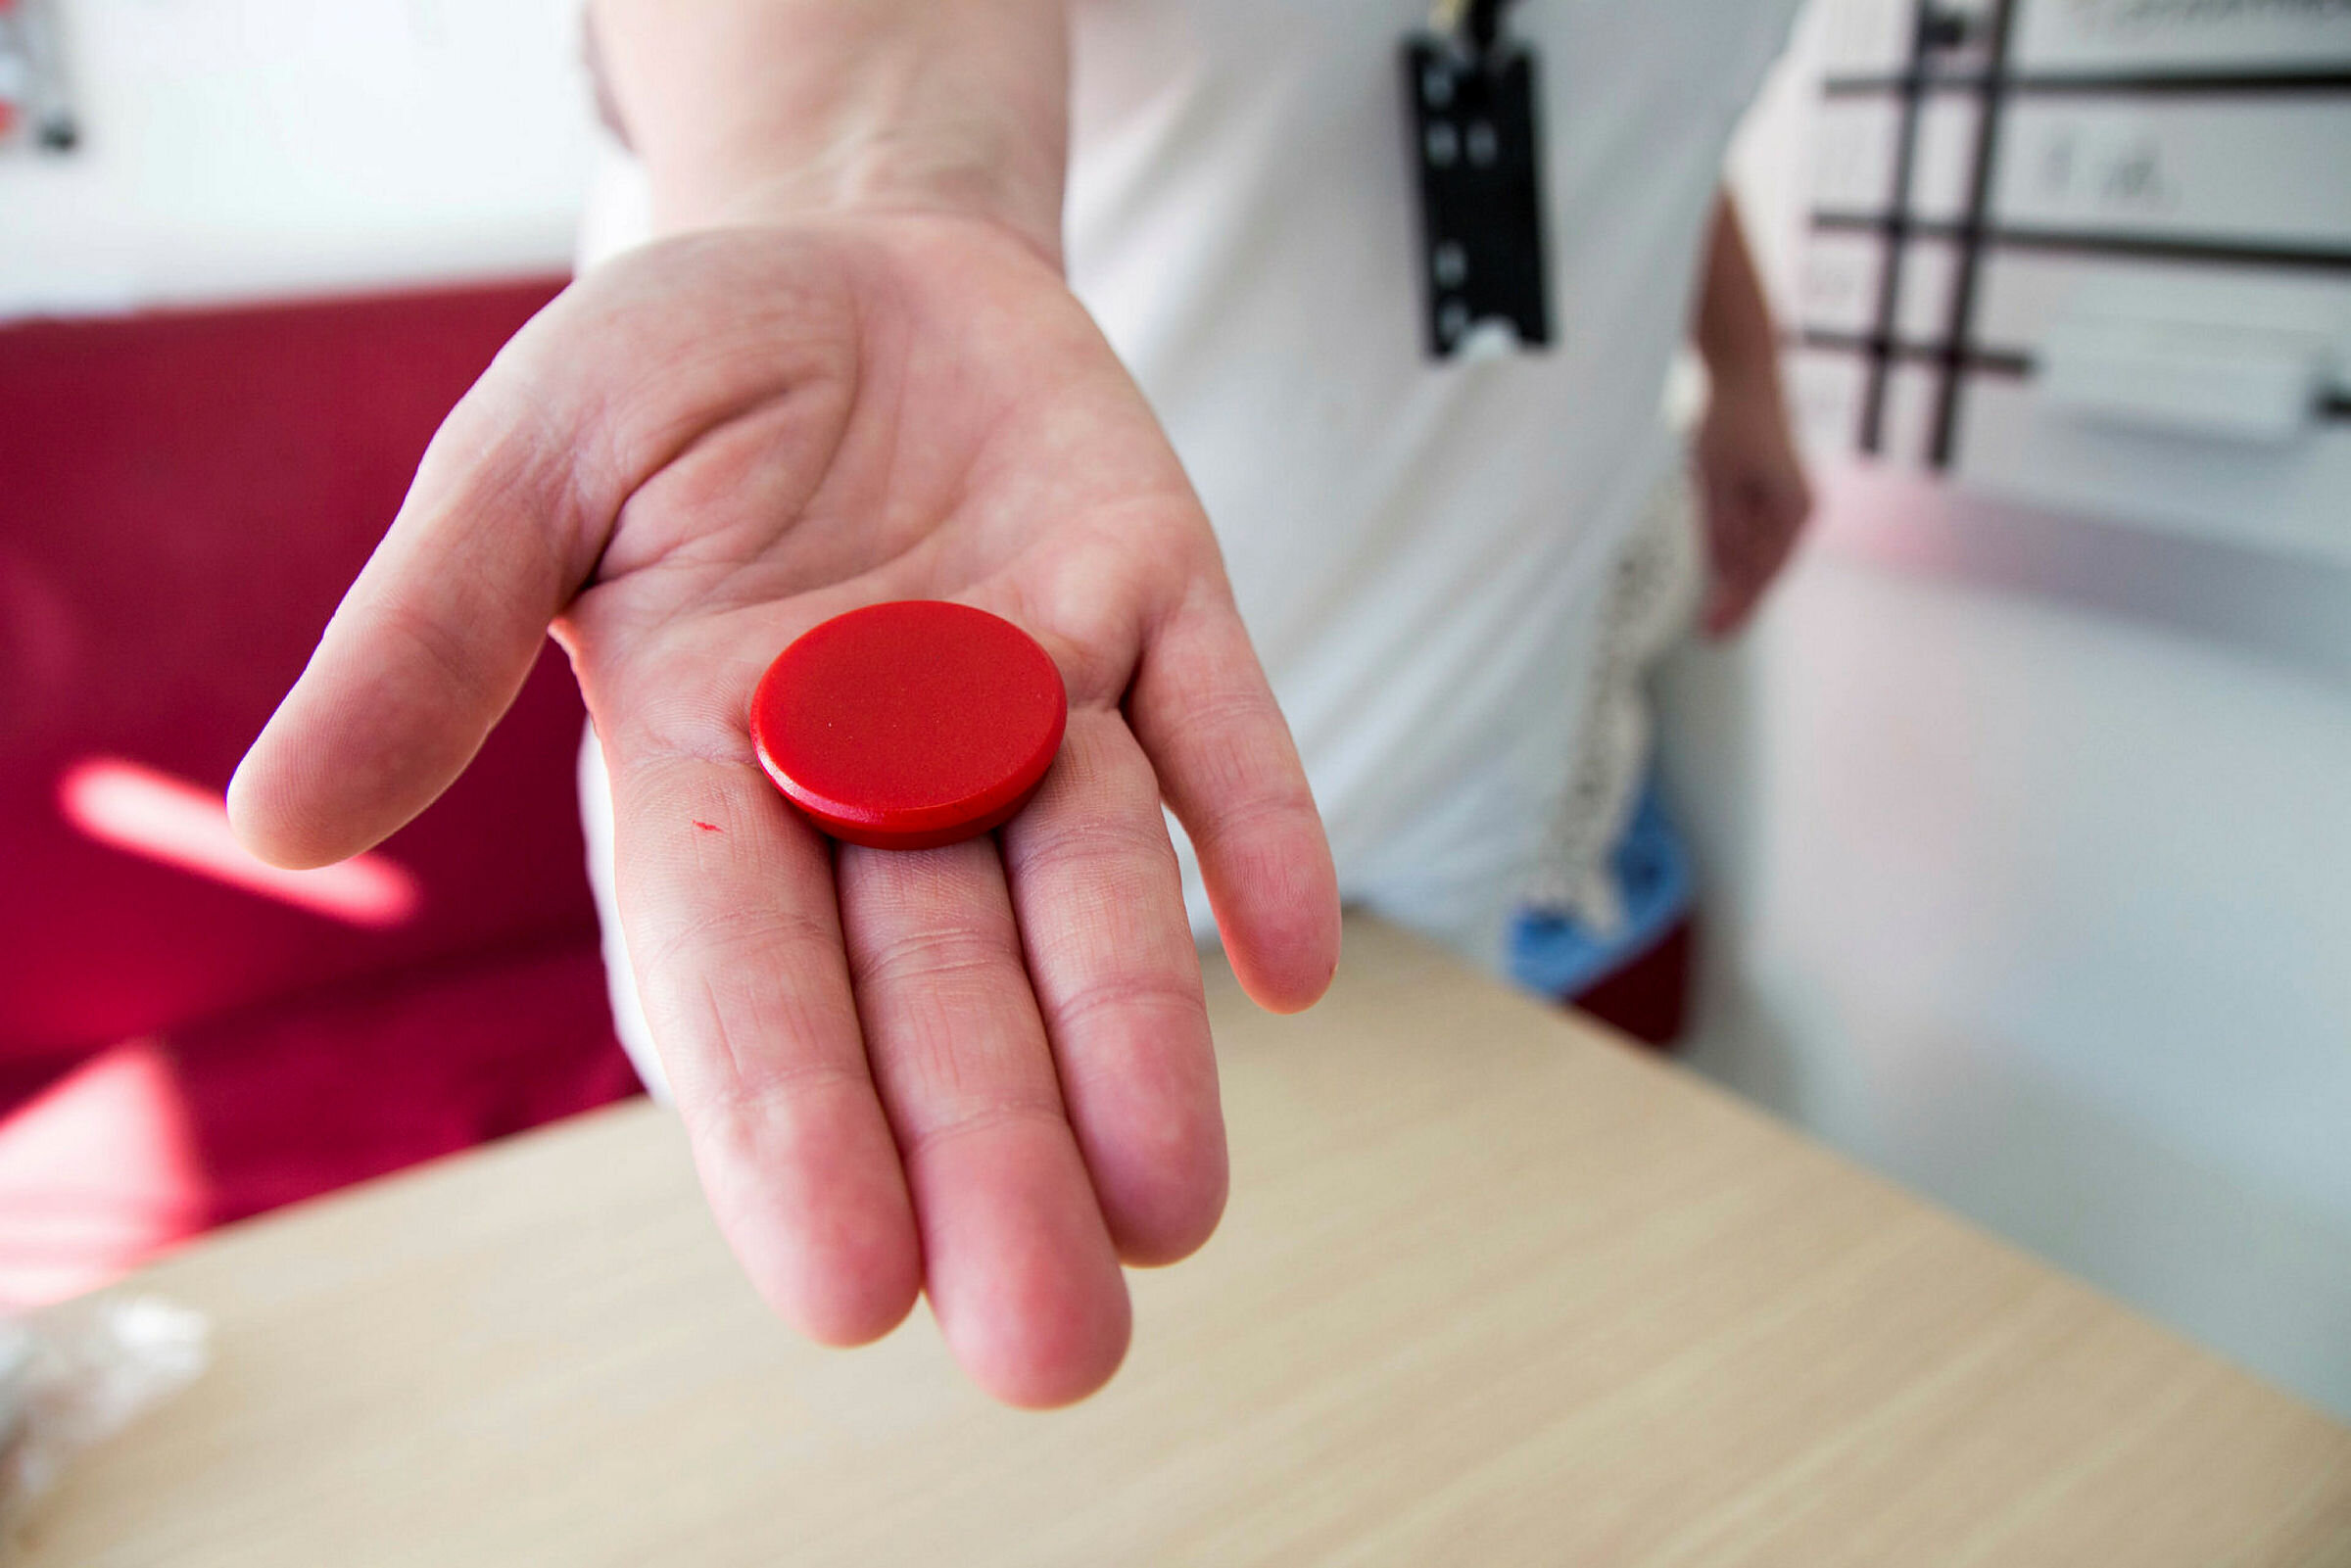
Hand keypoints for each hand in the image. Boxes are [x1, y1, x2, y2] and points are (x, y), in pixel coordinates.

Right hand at [228, 213, 1341, 1405]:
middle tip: (1050, 1347)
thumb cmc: (672, 371)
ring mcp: (1035, 690)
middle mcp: (885, 766)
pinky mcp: (1154, 605)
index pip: (749, 974)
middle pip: (943, 986)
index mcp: (711, 762)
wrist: (853, 254)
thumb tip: (277, 821)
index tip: (849, 1288)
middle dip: (991, 1155)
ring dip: (1137, 1043)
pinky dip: (1259, 833)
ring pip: (1089, 893)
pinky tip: (1295, 964)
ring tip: (1170, 1211)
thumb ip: (427, 631)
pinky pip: (1221, 729)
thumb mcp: (523, 462)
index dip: (793, 1122)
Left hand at [1692, 375, 1811, 637]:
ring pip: (1762, 558)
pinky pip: (1757, 538)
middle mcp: (1799, 511)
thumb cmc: (1731, 421)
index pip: (1763, 572)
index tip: (1713, 632)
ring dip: (1739, 585)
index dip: (1738, 605)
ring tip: (1714, 618)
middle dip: (1739, 603)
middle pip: (1766, 570)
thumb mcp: (1717, 478)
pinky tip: (1723, 579)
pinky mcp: (1774, 496)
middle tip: (1711, 635)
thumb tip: (1726, 573)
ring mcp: (1789, 504)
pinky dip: (1739, 560)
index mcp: (1793, 509)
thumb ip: (1723, 527)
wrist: (1745, 376)